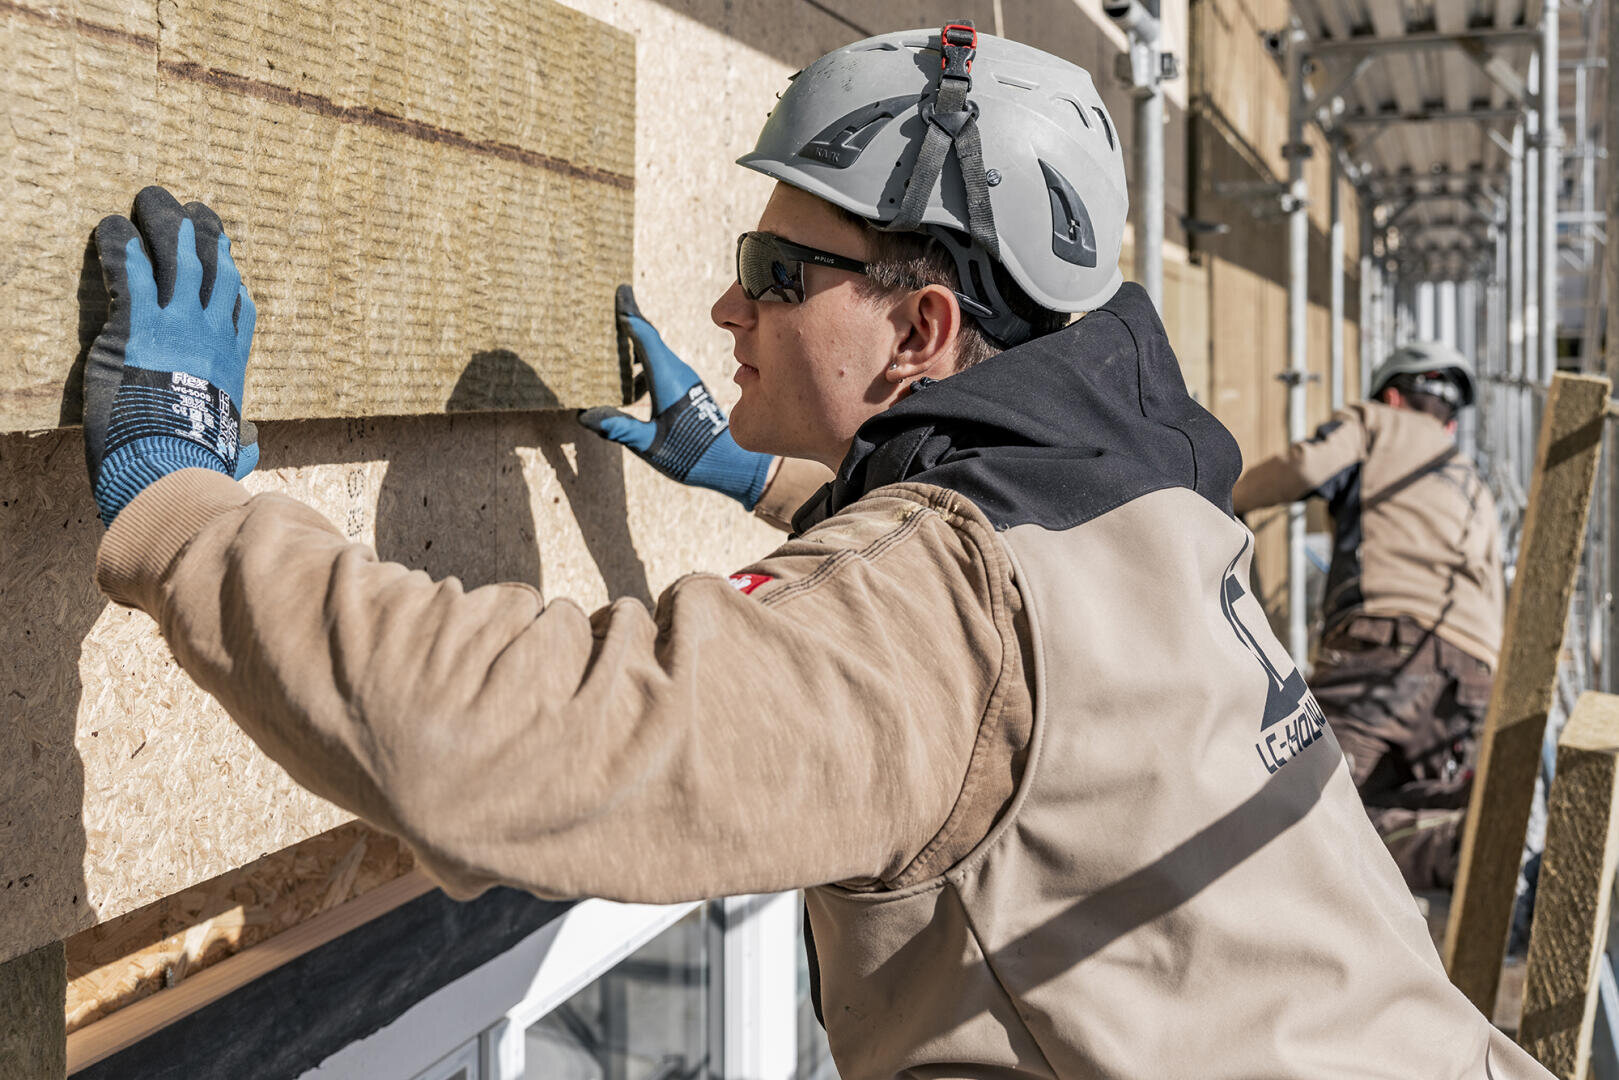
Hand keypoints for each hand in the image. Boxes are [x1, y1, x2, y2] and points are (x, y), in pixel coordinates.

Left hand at [85, 186, 257, 524]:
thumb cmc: (201, 459)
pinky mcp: (137, 322)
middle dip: (208, 239)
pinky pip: (130, 271)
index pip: (239, 311)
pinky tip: (114, 228)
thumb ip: (241, 442)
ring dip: (168, 228)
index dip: (233, 284)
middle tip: (198, 214)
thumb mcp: (229, 449)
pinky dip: (121, 246)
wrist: (172, 458)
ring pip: (181, 260)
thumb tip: (251, 445)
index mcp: (232, 363)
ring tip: (158, 203)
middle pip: (217, 272)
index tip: (230, 268)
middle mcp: (211, 334)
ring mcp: (178, 324)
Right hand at [579, 286, 771, 508]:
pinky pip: (660, 366)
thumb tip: (585, 416)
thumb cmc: (690, 454)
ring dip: (636, 343)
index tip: (620, 296)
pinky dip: (643, 363)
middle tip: (620, 296)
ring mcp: (683, 379)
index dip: (631, 317)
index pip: (645, 338)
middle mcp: (677, 373)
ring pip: (656, 352)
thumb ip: (619, 428)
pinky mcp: (686, 389)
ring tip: (616, 335)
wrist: (728, 463)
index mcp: (667, 379)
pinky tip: (629, 380)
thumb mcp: (649, 444)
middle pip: (650, 338)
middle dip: (633, 318)